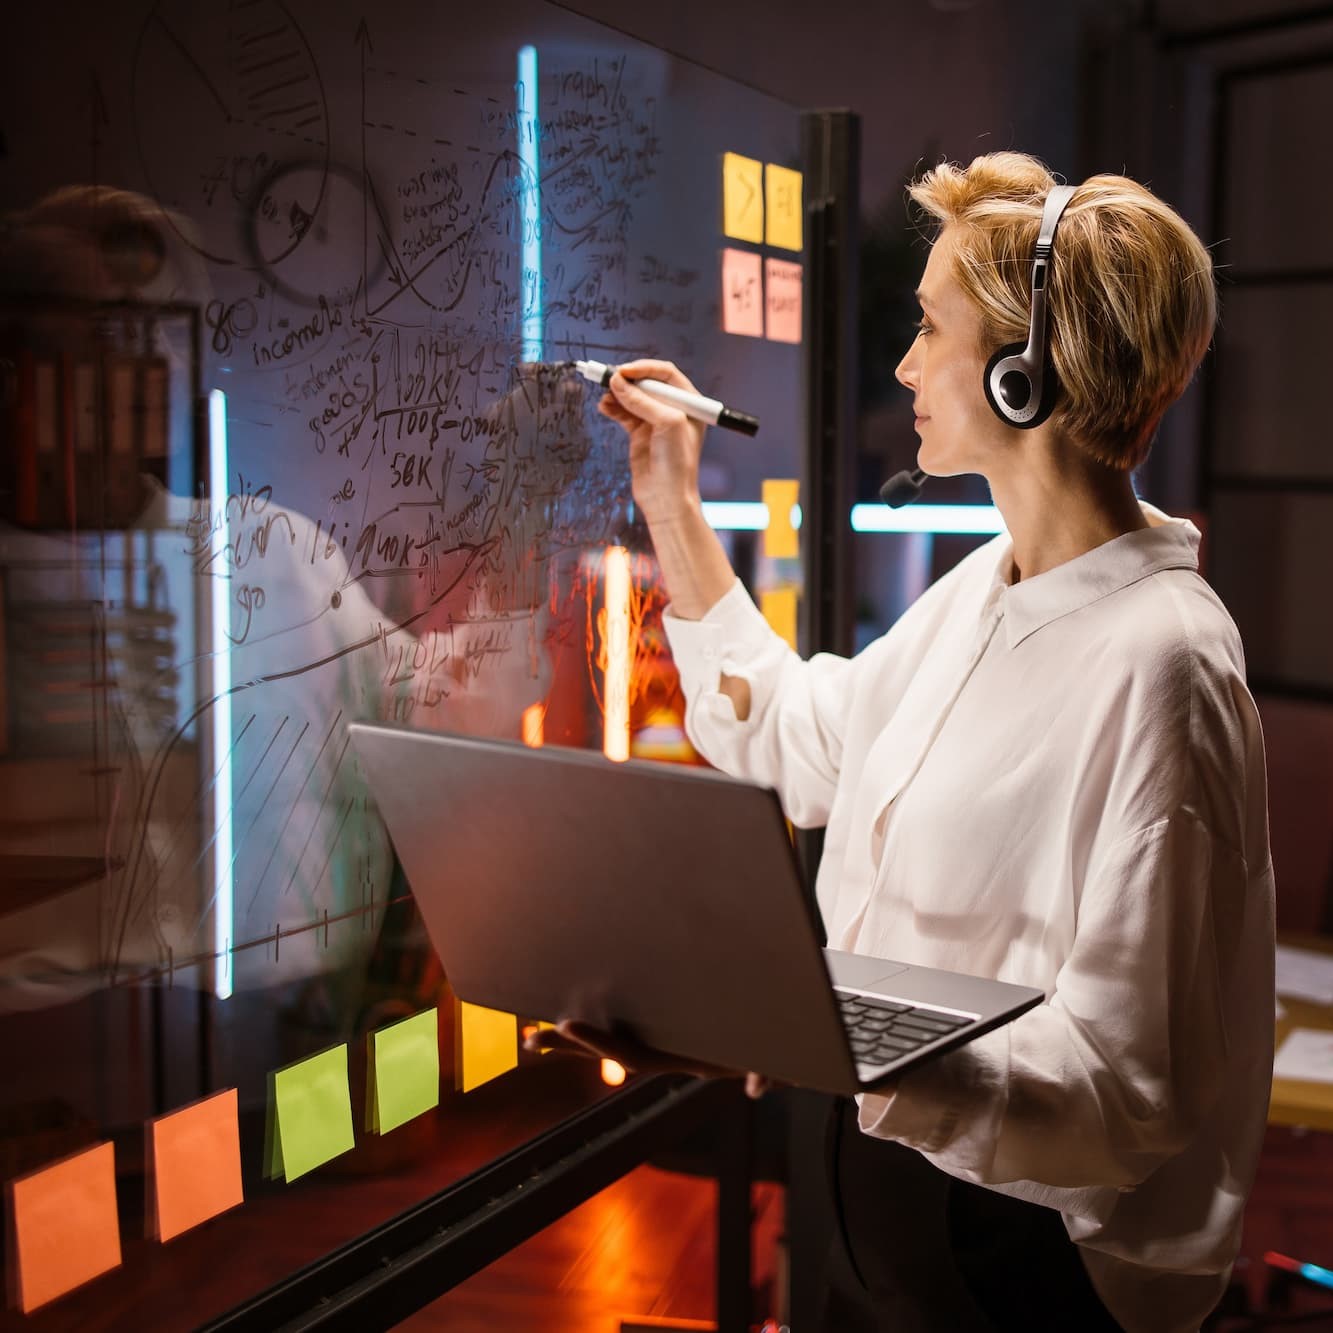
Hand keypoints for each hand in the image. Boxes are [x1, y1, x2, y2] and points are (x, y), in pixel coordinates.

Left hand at [527, 1019, 776, 1098]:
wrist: (780, 1045)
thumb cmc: (776, 1049)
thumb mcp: (778, 1061)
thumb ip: (769, 1073)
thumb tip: (759, 1087)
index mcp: (685, 1060)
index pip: (636, 1054)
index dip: (599, 1041)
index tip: (567, 1023)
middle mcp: (669, 1055)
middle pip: (611, 1052)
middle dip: (570, 1045)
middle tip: (529, 1039)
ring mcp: (667, 1044)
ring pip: (613, 1042)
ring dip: (574, 1041)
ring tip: (535, 1036)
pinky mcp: (669, 1030)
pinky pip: (628, 1028)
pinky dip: (599, 1027)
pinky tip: (575, 1018)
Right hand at [596, 359, 707, 522]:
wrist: (666, 498)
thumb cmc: (678, 464)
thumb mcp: (667, 424)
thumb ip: (643, 401)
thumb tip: (618, 382)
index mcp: (689, 404)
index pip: (666, 374)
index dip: (645, 368)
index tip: (624, 370)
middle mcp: (673, 410)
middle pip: (647, 383)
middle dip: (628, 380)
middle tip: (608, 378)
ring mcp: (655, 422)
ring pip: (632, 397)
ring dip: (617, 394)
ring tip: (606, 396)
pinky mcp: (639, 434)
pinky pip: (623, 413)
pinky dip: (613, 407)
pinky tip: (605, 406)